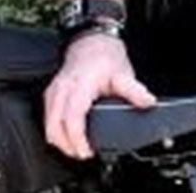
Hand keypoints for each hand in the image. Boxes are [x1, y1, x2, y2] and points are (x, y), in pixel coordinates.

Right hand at [43, 33, 155, 158]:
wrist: (92, 41)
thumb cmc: (105, 56)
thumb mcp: (123, 73)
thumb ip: (134, 91)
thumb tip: (147, 102)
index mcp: (80, 84)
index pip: (72, 117)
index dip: (77, 138)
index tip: (86, 150)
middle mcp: (63, 88)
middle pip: (54, 125)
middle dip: (66, 145)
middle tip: (83, 153)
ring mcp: (54, 90)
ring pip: (48, 123)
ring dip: (59, 140)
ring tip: (77, 148)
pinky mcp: (51, 93)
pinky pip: (47, 117)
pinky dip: (55, 130)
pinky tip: (67, 136)